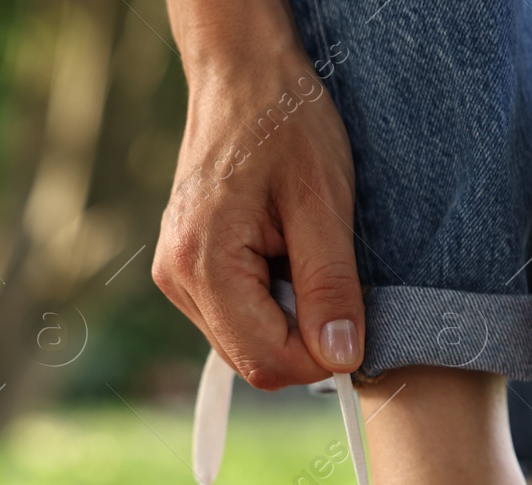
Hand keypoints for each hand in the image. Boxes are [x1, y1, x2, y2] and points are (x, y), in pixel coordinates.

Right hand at [153, 4, 361, 389]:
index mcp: (202, 262)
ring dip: (290, 321)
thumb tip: (341, 357)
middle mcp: (177, 277)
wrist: (245, 77)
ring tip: (304, 258)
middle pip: (254, 360)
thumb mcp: (324, 205)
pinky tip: (287, 261)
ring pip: (247, 345)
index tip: (355, 324)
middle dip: (304, 340)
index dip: (320, 358)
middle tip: (332, 282)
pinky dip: (275, 306)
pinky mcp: (188, 271)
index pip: (266, 360)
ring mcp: (177, 276)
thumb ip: (330, 287)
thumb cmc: (286, 126)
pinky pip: (239, 320)